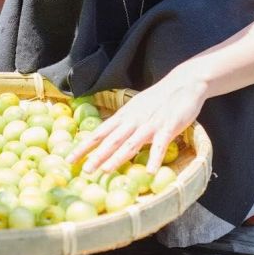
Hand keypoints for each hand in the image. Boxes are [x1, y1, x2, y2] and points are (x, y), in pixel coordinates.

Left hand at [65, 71, 207, 174]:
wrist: (183, 83)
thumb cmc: (158, 98)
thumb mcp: (135, 108)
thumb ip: (123, 123)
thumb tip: (108, 138)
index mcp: (124, 116)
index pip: (100, 133)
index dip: (85, 146)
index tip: (70, 159)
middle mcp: (133, 121)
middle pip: (111, 140)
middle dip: (97, 155)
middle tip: (84, 170)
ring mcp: (150, 124)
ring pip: (131, 143)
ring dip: (118, 157)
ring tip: (105, 171)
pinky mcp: (168, 127)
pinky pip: (161, 145)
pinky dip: (155, 158)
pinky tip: (150, 171)